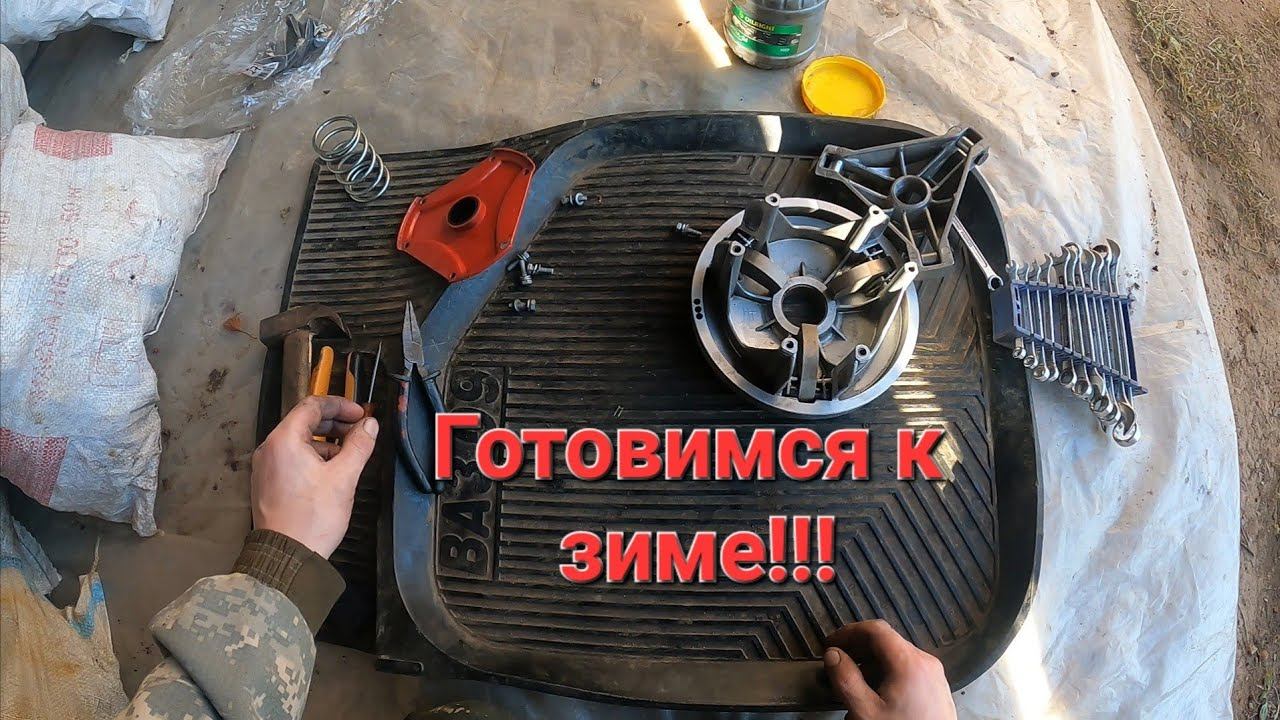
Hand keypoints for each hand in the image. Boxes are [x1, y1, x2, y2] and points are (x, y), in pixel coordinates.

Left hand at [250, 395, 379, 557]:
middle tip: (358, 430)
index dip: (340, 405)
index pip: (312, 406)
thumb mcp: (344, 477)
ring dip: (325, 442)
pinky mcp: (268, 483)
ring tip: (348, 455)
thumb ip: (359, 445)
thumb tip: (369, 426)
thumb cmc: (311, 519)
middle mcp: (269, 450)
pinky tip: (331, 472)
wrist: (287, 555)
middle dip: (334, 423)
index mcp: (284, 441)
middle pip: (304, 422)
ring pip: (298, 442)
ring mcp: (266, 467)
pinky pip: (291, 458)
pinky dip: (312, 457)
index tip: (359, 413)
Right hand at [823, 620, 956, 719]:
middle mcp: (926, 664)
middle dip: (857, 650)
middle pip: (886, 642)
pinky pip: (908, 672)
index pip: (875, 629)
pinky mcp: (936, 690)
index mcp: (909, 663)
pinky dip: (887, 675)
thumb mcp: (865, 712)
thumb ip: (845, 679)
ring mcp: (934, 677)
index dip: (848, 632)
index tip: (831, 644)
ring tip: (854, 685)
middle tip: (838, 664)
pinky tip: (875, 697)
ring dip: (871, 664)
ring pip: (896, 657)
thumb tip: (833, 655)